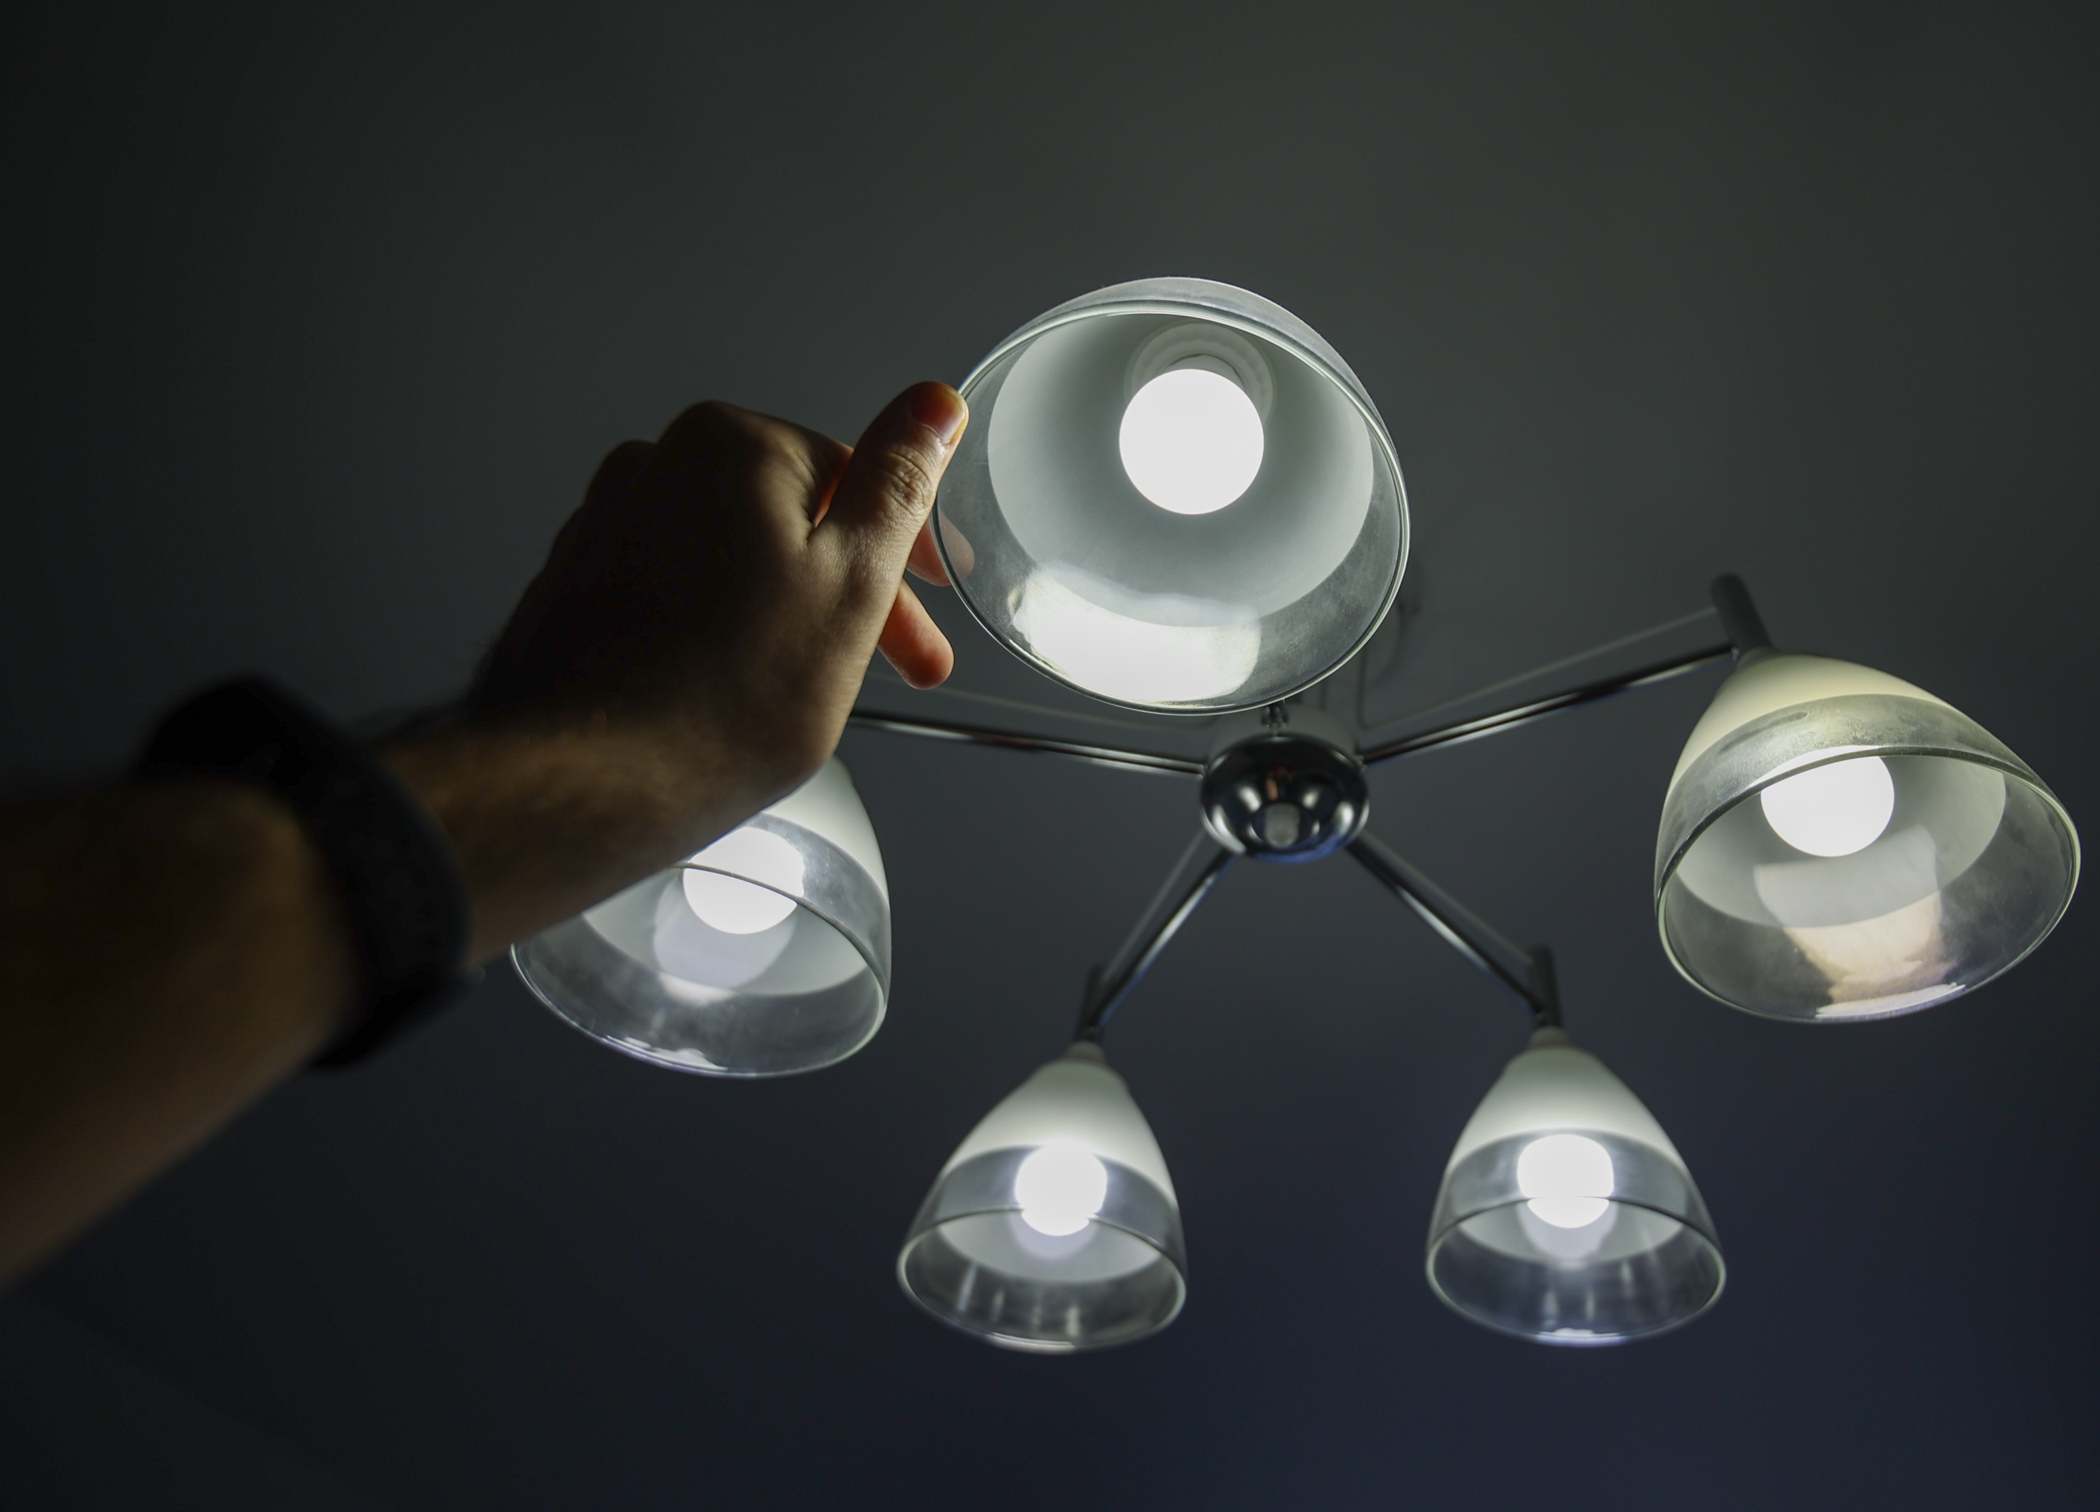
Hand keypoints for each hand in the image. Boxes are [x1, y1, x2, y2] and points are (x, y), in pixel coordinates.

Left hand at [472, 383, 967, 818]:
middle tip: (892, 661)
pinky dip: (713, 635)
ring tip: (805, 689)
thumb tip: (931, 407)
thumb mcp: (855, 581)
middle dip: (846, 593)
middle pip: (786, 519)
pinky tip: (731, 693)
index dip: (906, 550)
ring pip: (729, 561)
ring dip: (779, 614)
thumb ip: (898, 484)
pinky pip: (672, 599)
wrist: (591, 782)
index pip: (851, 477)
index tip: (928, 596)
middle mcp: (652, 469)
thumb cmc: (723, 696)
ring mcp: (603, 529)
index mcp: (730, 445)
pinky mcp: (575, 592)